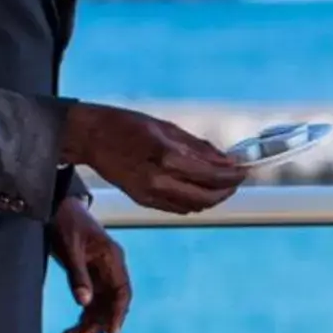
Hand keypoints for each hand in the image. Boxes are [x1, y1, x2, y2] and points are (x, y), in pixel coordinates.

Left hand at [48, 197, 131, 332]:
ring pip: (100, 305)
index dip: (118, 314)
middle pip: (111, 303)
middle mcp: (110, 268)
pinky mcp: (88, 276)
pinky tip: (69, 330)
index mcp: (112, 258)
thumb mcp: (69, 248)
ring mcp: (100, 273)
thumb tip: (84, 304)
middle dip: (99, 323)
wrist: (57, 206)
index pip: (122, 292)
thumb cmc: (65, 222)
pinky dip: (81, 315)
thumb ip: (78, 276)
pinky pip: (89, 300)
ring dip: (88, 323)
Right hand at [60, 102, 245, 215]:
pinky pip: (178, 208)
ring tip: (223, 185)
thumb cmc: (124, 124)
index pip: (211, 175)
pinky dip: (194, 202)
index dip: (232, 175)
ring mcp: (149, 194)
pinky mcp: (143, 200)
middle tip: (237, 179)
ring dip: (212, 199)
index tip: (244, 169)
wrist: (89, 136)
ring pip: (193, 207)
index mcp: (165, 158)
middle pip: (206, 198)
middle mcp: (158, 181)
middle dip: (226, 191)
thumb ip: (198, 147)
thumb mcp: (166, 127)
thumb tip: (226, 159)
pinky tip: (200, 190)